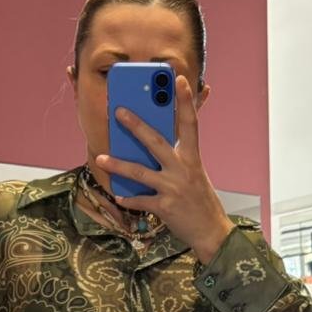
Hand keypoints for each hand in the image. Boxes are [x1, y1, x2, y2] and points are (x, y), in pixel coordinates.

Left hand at [95, 76, 233, 259]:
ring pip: (140, 173)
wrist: (211, 231)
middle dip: (136, 126)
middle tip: (118, 111)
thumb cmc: (200, 200)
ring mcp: (173, 188)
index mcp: (192, 157)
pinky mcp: (165, 208)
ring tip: (100, 159)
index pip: (190, 123)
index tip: (178, 79)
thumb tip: (159, 140)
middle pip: (156, 142)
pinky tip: (118, 195)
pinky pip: (141, 201)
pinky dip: (129, 199)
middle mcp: (183, 169)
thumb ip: (179, 155)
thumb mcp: (195, 173)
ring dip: (118, 165)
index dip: (186, 101)